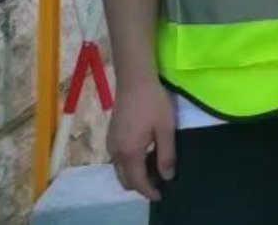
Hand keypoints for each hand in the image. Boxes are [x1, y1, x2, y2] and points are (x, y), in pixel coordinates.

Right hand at [108, 78, 176, 201]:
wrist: (134, 80)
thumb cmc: (153, 103)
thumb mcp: (165, 128)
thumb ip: (166, 154)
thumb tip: (167, 176)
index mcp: (129, 153)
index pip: (137, 181)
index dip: (148, 191)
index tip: (160, 196)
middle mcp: (115, 152)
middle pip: (125, 179)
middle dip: (140, 186)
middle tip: (158, 183)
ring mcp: (110, 144)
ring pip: (120, 170)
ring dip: (134, 175)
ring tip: (153, 170)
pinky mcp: (110, 136)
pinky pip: (118, 159)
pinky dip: (129, 165)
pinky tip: (144, 156)